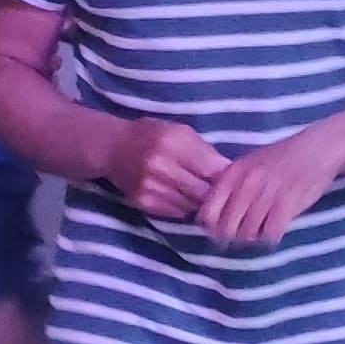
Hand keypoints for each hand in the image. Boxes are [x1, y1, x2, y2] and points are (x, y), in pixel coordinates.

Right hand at [111, 119, 227, 223]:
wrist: (112, 148)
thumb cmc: (151, 136)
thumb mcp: (180, 131)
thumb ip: (205, 150)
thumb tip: (230, 171)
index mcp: (173, 142)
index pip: (212, 168)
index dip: (226, 177)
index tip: (232, 178)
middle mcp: (160, 166)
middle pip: (203, 191)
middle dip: (215, 192)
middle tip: (219, 190)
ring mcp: (150, 187)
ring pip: (191, 205)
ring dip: (199, 201)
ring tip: (198, 191)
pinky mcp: (143, 202)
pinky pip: (176, 212)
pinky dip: (184, 206)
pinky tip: (180, 195)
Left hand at [196, 128, 344, 247]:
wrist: (320, 147)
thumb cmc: (284, 157)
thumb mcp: (251, 164)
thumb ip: (231, 185)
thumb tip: (212, 215)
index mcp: (234, 172)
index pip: (208, 212)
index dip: (212, 227)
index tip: (220, 231)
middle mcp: (247, 182)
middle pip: (227, 228)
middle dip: (233, 237)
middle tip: (243, 237)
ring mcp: (267, 192)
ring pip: (247, 233)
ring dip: (253, 237)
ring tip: (261, 230)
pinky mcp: (288, 201)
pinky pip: (270, 233)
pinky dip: (271, 236)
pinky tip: (276, 229)